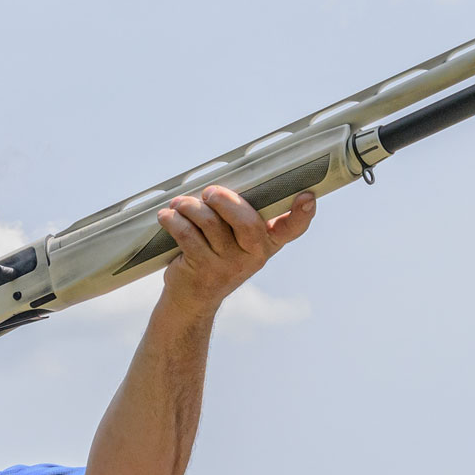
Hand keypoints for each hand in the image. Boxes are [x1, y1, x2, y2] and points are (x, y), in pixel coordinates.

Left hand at [155, 185, 315, 316]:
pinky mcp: (202, 269)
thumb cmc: (215, 255)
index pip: (292, 229)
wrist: (192, 298)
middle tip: (209, 193)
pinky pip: (188, 236)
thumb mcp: (236, 239)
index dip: (302, 214)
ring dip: (190, 207)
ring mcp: (228, 265)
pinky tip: (167, 216)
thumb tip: (226, 177)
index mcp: (268, 242)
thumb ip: (240, 213)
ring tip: (179, 204)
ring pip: (211, 224)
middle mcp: (253, 255)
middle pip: (246, 222)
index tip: (307, 197)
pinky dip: (174, 221)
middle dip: (224, 200)